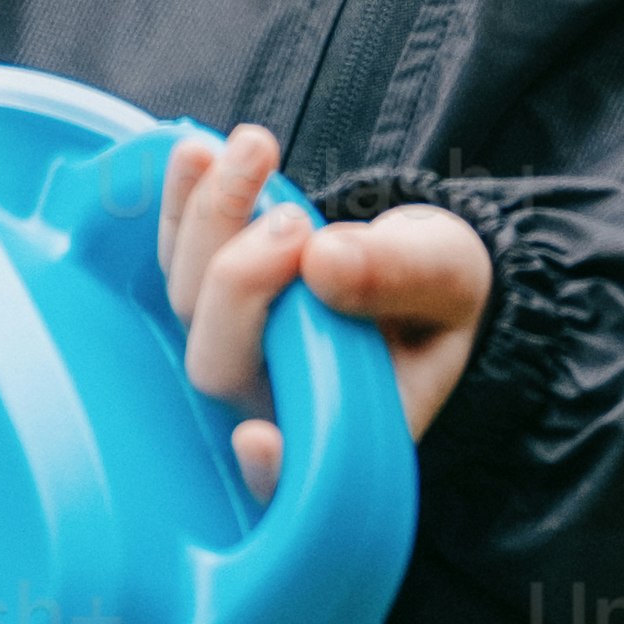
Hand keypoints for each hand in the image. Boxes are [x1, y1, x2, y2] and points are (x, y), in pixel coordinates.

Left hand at [158, 122, 490, 507]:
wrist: (415, 261)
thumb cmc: (439, 295)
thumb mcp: (450, 280)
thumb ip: (401, 276)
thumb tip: (324, 260)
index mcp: (339, 427)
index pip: (292, 475)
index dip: (268, 468)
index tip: (257, 440)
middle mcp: (269, 398)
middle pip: (218, 364)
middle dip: (243, 285)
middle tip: (300, 224)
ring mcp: (229, 343)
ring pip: (185, 298)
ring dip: (212, 218)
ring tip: (256, 148)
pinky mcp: (204, 287)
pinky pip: (173, 247)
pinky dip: (182, 196)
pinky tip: (198, 151)